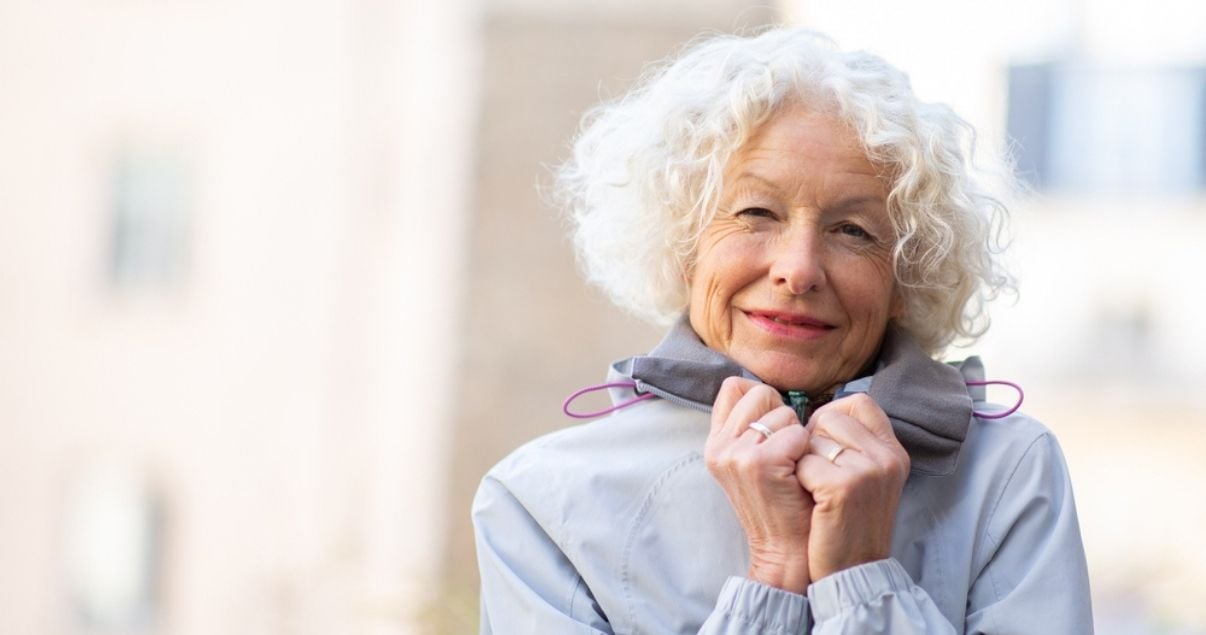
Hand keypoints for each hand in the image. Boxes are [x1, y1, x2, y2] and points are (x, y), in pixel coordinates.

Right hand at [705, 377, 813, 592]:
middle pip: (758, 392)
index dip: (762, 400)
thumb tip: (763, 388)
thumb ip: (750, 427)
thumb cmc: (781, 503)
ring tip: (793, 466)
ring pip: (781, 412)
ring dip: (798, 434)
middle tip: (787, 452)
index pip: (734, 387)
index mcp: (715, 443)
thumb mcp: (751, 462)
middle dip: (782, 416)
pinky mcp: (759, 463)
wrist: (786, 551)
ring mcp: (736, 455)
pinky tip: (801, 473)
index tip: (773, 430)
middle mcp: (719, 447)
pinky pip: (797, 433)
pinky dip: (807, 450)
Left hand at [796, 393, 909, 580]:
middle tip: (816, 473)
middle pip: (830, 416)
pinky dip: (799, 480)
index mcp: (893, 451)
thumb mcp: (867, 478)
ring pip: (812, 438)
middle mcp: (886, 456)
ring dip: (803, 461)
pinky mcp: (844, 487)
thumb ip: (854, 444)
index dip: (831, 417)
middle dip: (812, 440)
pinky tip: (811, 502)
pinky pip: (803, 463)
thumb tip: (819, 412)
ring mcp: (868, 470)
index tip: (823, 443)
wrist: (852, 572)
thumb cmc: (847, 523)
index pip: (859, 402)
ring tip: (816, 491)